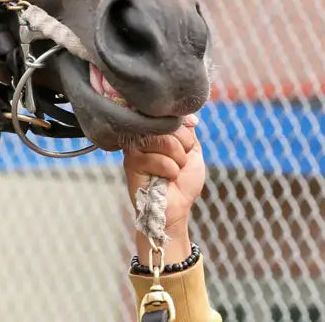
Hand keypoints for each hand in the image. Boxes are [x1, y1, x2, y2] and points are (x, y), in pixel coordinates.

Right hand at [122, 114, 204, 264]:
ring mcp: (135, 146)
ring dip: (178, 161)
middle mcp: (143, 134)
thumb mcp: (193, 151)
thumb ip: (188, 131)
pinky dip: (170, 171)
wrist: (176, 208)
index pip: (171, 116)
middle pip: (169, 126)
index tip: (186, 149)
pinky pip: (158, 159)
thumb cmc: (183, 182)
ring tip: (173, 172)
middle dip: (183, 148)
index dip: (184, 134)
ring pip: (165, 141)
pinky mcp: (131, 161)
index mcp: (156, 130)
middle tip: (180, 163)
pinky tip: (165, 179)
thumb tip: (188, 116)